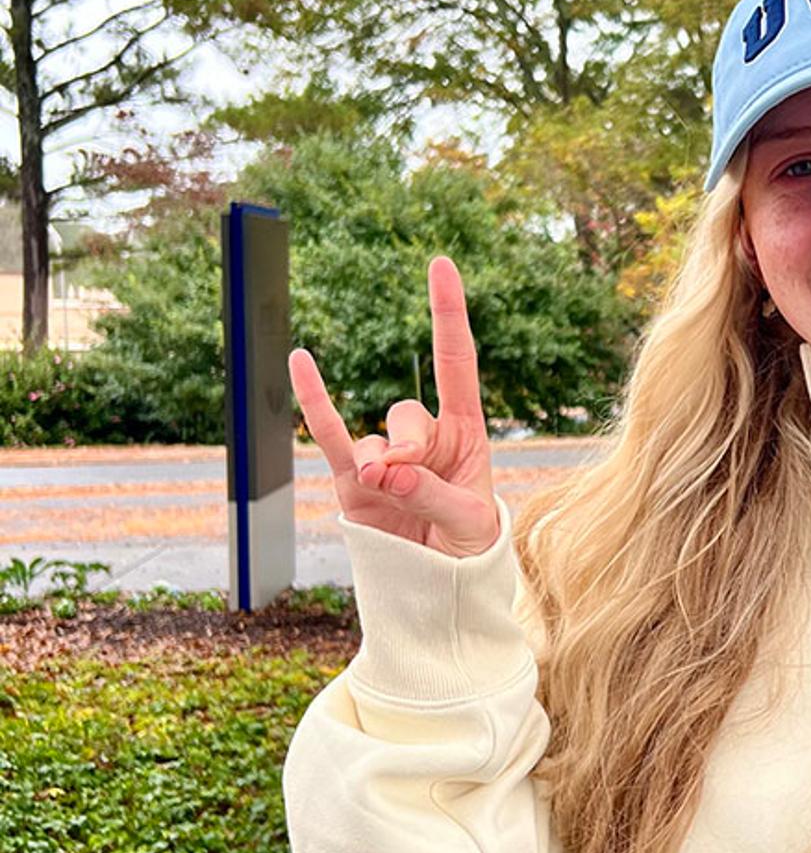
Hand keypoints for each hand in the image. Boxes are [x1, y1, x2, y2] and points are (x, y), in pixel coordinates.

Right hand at [288, 255, 501, 557]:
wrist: (441, 588)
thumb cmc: (469, 548)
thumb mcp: (469, 523)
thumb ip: (432, 494)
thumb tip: (385, 474)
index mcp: (467, 434)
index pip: (457, 363)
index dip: (449, 315)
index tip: (441, 264)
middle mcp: (425, 439)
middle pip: (408, 414)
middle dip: (410, 447)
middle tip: (408, 478)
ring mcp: (387, 459)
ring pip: (374, 440)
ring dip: (380, 465)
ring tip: (389, 497)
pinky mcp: (354, 483)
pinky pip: (331, 437)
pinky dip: (315, 401)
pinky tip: (300, 361)